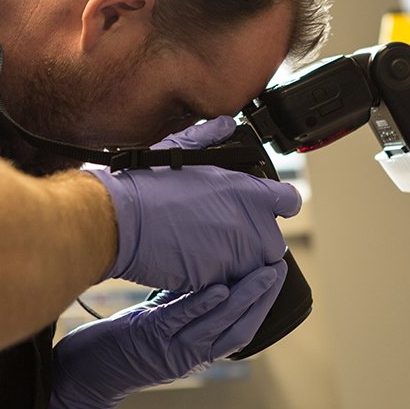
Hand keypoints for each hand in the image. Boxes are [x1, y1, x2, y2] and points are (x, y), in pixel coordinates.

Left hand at [49, 261, 286, 408]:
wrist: (83, 376)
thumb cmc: (120, 347)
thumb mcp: (160, 323)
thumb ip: (185, 305)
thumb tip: (209, 273)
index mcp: (196, 354)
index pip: (242, 331)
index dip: (263, 305)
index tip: (276, 275)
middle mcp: (189, 357)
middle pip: (238, 328)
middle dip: (262, 298)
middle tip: (278, 268)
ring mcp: (171, 350)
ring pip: (218, 325)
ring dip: (243, 299)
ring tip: (262, 272)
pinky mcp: (148, 339)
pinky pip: (182, 321)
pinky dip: (202, 305)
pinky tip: (218, 288)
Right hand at [88, 117, 299, 291]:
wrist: (121, 221)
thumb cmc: (146, 185)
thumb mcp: (180, 150)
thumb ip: (210, 137)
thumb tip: (226, 123)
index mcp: (245, 190)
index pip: (288, 200)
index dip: (279, 204)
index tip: (269, 208)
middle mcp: (249, 223)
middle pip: (274, 242)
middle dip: (257, 242)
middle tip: (228, 236)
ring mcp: (235, 254)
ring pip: (254, 268)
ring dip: (238, 263)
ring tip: (208, 252)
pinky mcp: (217, 279)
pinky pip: (230, 285)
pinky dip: (218, 280)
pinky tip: (195, 265)